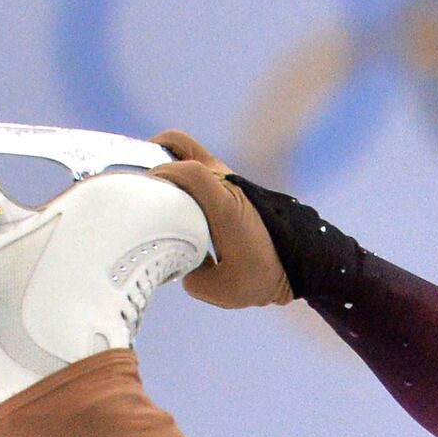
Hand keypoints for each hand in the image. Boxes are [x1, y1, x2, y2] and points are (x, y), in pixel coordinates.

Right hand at [147, 130, 293, 307]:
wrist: (306, 266)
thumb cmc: (266, 277)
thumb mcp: (220, 290)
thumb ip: (189, 277)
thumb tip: (176, 264)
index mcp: (225, 204)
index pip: (187, 170)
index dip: (158, 174)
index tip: (140, 192)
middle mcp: (228, 186)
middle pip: (183, 146)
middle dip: (152, 153)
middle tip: (131, 176)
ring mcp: (232, 184)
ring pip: (192, 156)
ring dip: (167, 164)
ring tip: (146, 188)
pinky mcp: (236, 192)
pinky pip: (202, 173)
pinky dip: (182, 177)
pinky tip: (169, 203)